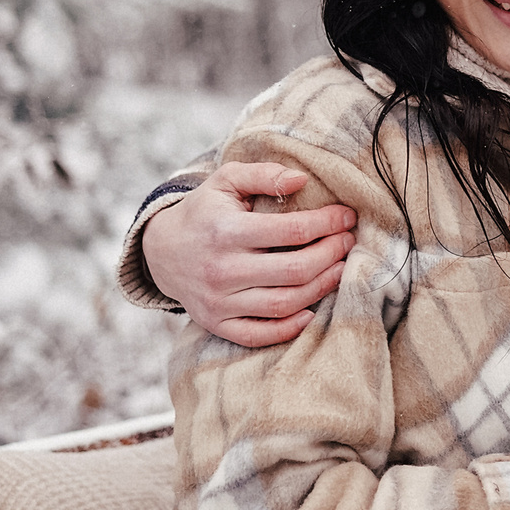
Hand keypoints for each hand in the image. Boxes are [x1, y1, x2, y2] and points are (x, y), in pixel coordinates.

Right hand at [144, 162, 357, 346]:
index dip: (328, 223)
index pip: (293, 230)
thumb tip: (301, 180)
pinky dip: (289, 328)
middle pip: (296, 270)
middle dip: (332, 254)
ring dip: (322, 287)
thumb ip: (264, 174)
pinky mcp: (217, 324)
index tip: (346, 216)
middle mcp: (222, 269)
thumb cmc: (204, 212)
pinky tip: (311, 310)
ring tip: (339, 269)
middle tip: (348, 242)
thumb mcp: (226, 181)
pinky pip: (259, 334)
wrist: (161, 251)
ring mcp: (219, 302)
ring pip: (285, 303)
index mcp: (227, 231)